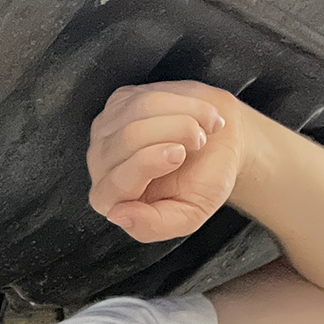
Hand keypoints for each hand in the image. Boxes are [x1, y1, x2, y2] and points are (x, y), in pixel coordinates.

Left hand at [86, 81, 246, 241]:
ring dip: (183, 116)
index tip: (179, 153)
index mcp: (111, 200)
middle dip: (175, 133)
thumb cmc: (204, 182)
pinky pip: (146, 97)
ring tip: (202, 130)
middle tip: (199, 141)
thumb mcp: (188, 215)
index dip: (148, 163)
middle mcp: (100, 165)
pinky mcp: (119, 103)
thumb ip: (153, 226)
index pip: (115, 183)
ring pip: (138, 112)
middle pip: (129, 138)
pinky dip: (181, 103)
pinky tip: (195, 115)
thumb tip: (117, 214)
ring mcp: (106, 131)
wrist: (223, 146)